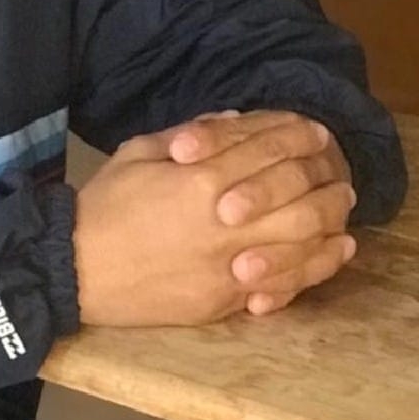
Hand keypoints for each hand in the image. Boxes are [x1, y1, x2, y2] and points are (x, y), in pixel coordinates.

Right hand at [73, 116, 355, 326]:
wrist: (74, 269)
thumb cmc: (104, 206)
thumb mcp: (137, 153)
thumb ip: (190, 135)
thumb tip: (234, 120)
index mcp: (201, 179)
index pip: (268, 149)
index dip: (298, 137)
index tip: (317, 134)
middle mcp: (224, 222)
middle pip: (299, 195)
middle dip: (325, 178)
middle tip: (336, 172)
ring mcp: (228, 266)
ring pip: (303, 240)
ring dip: (332, 219)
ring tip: (343, 207)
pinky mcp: (225, 300)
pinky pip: (285, 283)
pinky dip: (318, 265)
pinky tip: (335, 251)